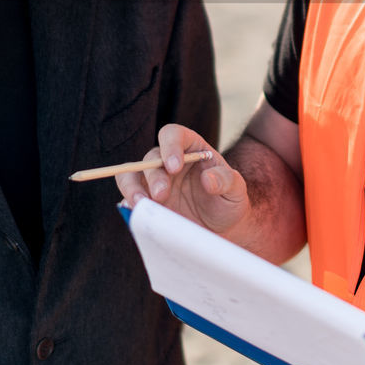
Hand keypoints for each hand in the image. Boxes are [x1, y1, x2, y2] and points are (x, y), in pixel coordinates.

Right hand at [114, 124, 250, 235]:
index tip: (174, 166)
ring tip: (141, 204)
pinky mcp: (146, 203)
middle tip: (161, 195)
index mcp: (190, 149)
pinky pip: (128, 199)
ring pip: (131, 174)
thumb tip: (208, 179)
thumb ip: (226, 180)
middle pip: (151, 158)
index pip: (173, 135)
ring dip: (132, 187)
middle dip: (154, 176)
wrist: (221, 229)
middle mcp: (168, 162)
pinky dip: (128, 205)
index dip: (170, 146)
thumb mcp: (236, 190)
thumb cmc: (228, 202)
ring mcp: (154, 182)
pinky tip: (136, 214)